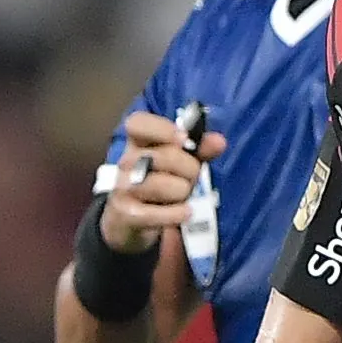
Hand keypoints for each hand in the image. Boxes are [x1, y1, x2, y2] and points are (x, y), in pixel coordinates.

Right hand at [102, 111, 228, 253]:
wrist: (134, 219)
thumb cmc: (163, 181)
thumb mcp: (183, 162)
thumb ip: (201, 150)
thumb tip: (218, 141)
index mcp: (139, 141)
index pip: (138, 123)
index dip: (162, 128)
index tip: (183, 138)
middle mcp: (127, 161)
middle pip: (165, 156)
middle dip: (189, 169)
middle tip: (191, 177)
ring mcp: (123, 187)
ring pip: (162, 184)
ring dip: (182, 192)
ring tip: (182, 195)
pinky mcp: (125, 214)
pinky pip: (157, 213)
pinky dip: (176, 214)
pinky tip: (185, 212)